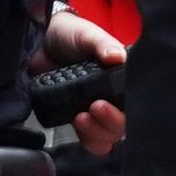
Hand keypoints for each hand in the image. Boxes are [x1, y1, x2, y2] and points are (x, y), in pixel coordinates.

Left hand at [43, 6, 126, 152]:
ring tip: (80, 118)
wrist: (38, 42)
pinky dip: (88, 140)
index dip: (127, 110)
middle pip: (124, 125)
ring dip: (98, 133)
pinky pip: (92, 140)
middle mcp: (114, 97)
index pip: (136, 102)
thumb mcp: (87, 34)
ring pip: (110, 136)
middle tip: (94, 108)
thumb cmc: (69, 35)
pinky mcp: (78, 118)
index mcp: (122, 79)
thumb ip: (102, 44)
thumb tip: (117, 57)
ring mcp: (96, 110)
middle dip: (110, 123)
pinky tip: (77, 126)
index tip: (105, 103)